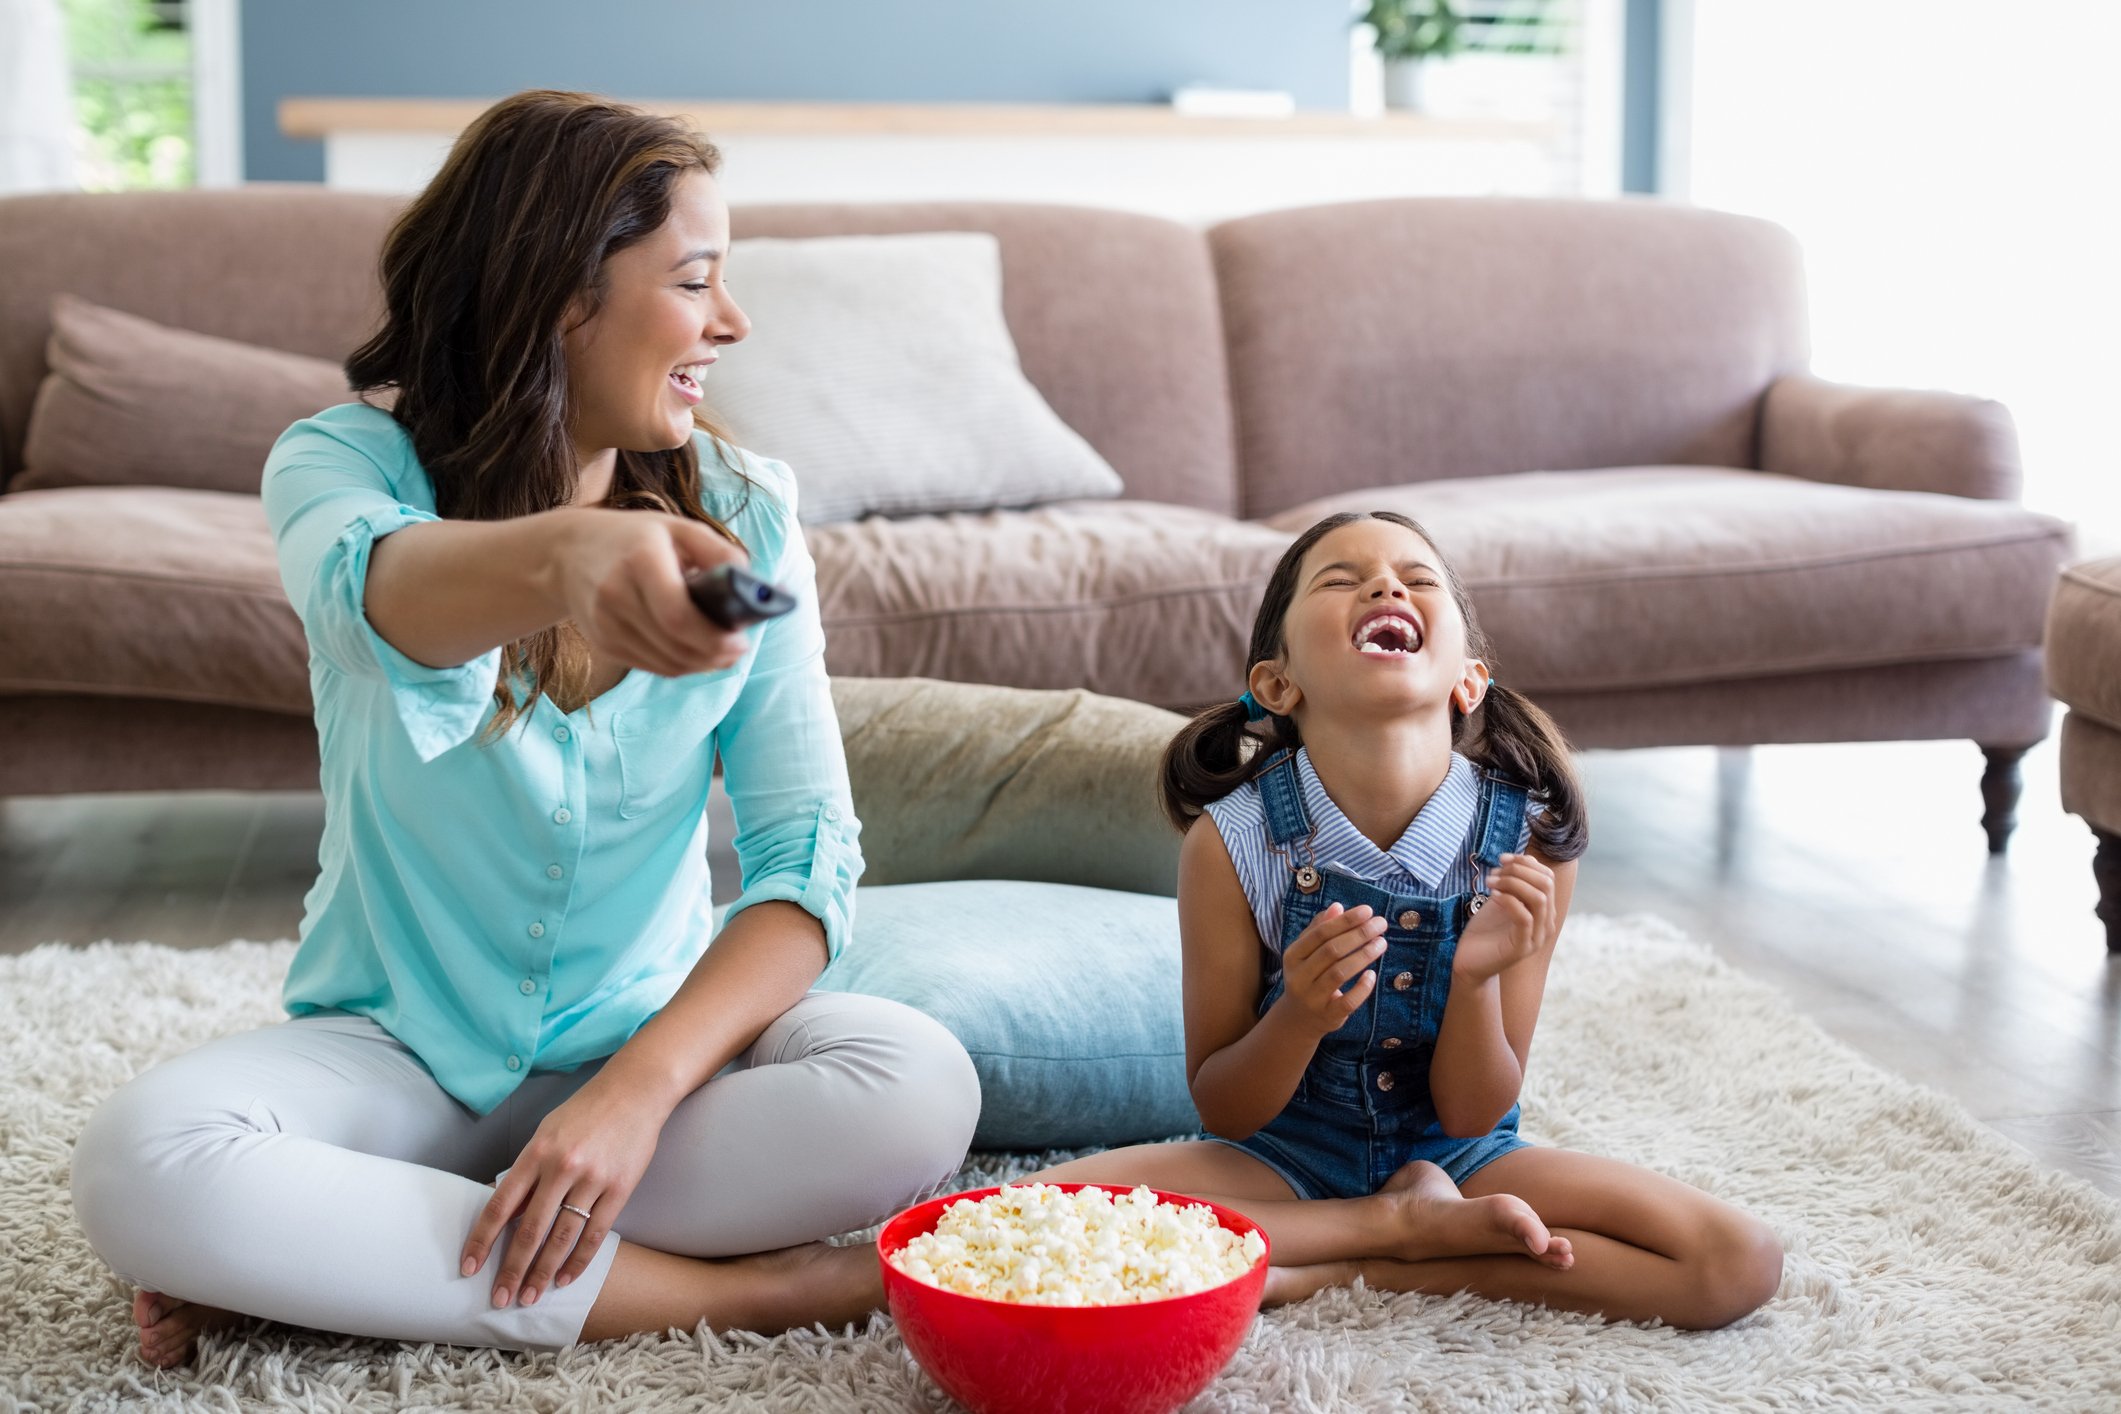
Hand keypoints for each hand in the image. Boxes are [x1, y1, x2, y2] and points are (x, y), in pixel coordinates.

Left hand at [460, 1077, 665, 1308]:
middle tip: (501, 1299)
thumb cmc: (585, 1111)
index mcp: (536, 1152)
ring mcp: (593, 1179)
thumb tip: (506, 1211)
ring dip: (543, 1273)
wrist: (636, 1090)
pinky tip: (565, 1279)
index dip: (482, 1240)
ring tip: (531, 1297)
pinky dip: (579, 1261)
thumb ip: (527, 1170)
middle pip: (530, 1230)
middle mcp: (561, 1167)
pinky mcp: (620, 1188)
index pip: (500, 1206)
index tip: (469, 1268)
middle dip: (512, 1270)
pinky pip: (596, 1233)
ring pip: (562, 1238)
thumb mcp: (546, 1132)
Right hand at [549, 507, 751, 677]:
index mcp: (640, 560)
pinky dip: (680, 664)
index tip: (740, 640)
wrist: (567, 553)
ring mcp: (606, 624)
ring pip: (666, 663)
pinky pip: (652, 666)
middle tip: (738, 649)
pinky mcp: (603, 643)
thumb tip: (751, 583)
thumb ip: (717, 551)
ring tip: (723, 652)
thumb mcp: (677, 528)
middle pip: (675, 645)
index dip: (713, 636)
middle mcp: (617, 595)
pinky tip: (695, 652)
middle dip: (714, 654)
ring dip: (701, 664)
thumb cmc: (634, 538)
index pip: (677, 615)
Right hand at [1273, 902, 1388, 1037]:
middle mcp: (1299, 976)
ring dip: (1363, 956)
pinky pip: (1348, 1002)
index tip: (1368, 910)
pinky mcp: (1328, 1015)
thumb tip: (1337, 907)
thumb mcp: (1307, 953)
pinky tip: (1373, 974)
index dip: (1345, 921)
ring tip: (1382, 943)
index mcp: (1293, 956)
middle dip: (1359, 935)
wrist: (1298, 1018)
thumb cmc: (1308, 976)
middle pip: (1331, 951)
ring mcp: (1313, 997)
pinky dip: (1362, 988)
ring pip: (1339, 973)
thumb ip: (1319, 929)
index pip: (1320, 933)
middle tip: (1381, 924)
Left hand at [1453, 853, 1557, 981]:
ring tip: (1491, 882)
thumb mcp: (1500, 900)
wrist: (1470, 961)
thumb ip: (1512, 883)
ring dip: (1512, 883)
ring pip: (1538, 899)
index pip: (1547, 877)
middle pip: (1546, 884)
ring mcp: (1536, 937)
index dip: (1526, 862)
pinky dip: (1509, 901)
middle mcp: (1545, 923)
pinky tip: (1493, 896)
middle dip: (1519, 871)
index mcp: (1543, 911)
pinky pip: (1524, 917)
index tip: (1502, 858)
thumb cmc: (1485, 929)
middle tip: (1495, 872)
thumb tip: (1517, 858)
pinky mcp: (1522, 948)